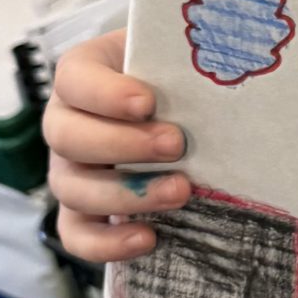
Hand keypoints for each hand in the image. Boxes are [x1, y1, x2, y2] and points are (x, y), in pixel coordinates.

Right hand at [44, 28, 187, 263]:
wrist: (183, 112)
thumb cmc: (176, 77)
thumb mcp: (177, 56)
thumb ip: (187, 55)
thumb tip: (231, 54)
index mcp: (83, 75)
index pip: (75, 79)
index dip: (105, 94)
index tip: (148, 102)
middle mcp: (66, 122)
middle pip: (66, 137)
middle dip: (122, 144)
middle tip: (176, 145)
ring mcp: (69, 170)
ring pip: (72, 189)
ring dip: (126, 194)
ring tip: (181, 191)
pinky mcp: (82, 212)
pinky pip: (77, 234)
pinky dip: (107, 243)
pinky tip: (149, 237)